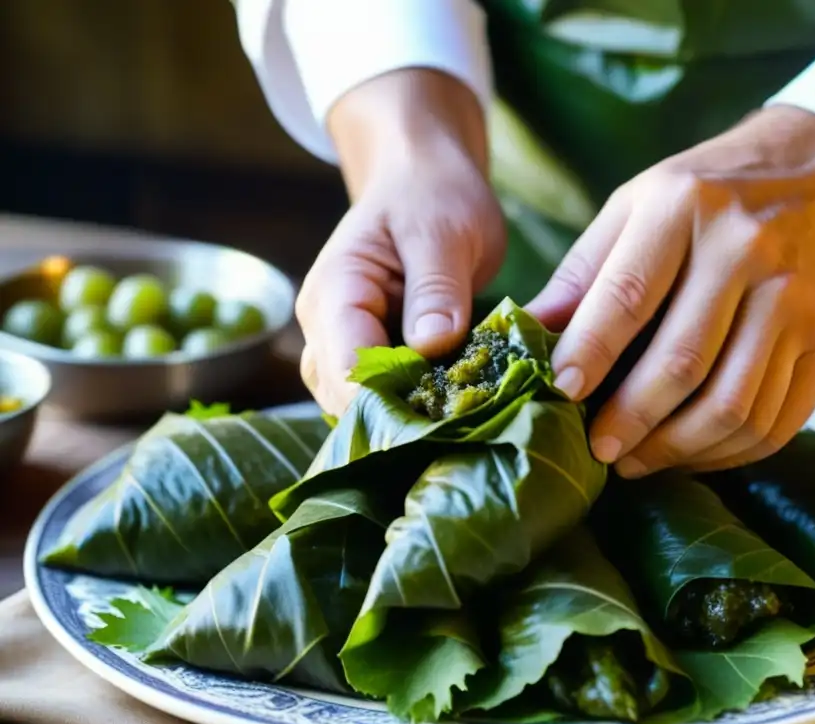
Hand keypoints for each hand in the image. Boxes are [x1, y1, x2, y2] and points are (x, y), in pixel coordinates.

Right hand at [296, 69, 504, 415]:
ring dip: (406, 417)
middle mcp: (325, 326)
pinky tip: (452, 408)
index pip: (347, 367)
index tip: (445, 417)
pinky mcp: (368, 354)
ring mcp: (341, 343)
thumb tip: (432, 346)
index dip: (391, 401)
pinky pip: (381, 396)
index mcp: (336, 292)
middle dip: (399, 418)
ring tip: (460, 419)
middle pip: (345, 398)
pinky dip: (413, 406)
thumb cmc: (432, 195)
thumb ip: (436, 289)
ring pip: (359, 407)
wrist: (423, 180)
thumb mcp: (444, 233)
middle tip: (462, 425)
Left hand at [527, 106, 814, 475]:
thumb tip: (527, 333)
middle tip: (597, 450)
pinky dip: (725, 454)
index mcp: (684, 207)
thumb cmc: (703, 197)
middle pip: (683, 362)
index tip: (561, 393)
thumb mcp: (634, 206)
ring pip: (732, 406)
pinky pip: (774, 423)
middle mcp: (747, 251)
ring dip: (676, 450)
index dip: (592, 353)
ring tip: (635, 461)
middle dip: (631, 420)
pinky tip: (689, 453)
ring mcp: (795, 301)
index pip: (628, 296)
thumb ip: (583, 272)